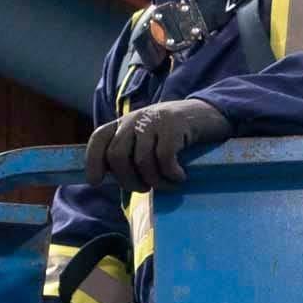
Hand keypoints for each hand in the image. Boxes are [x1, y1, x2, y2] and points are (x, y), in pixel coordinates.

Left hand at [84, 98, 230, 191]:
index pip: (99, 138)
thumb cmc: (175, 134)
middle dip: (128, 181)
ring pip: (141, 161)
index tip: (96, 182)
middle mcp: (135, 119)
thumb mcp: (148, 139)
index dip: (93, 161)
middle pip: (117, 156)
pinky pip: (164, 158)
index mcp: (124, 122)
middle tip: (145, 189)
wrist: (209, 113)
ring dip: (154, 181)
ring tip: (167, 185)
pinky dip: (171, 175)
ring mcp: (154, 120)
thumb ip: (130, 153)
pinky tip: (180, 177)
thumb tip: (113, 181)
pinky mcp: (174, 125)